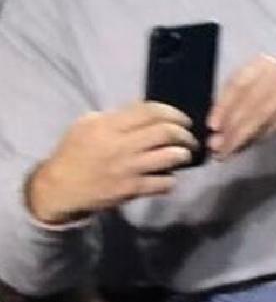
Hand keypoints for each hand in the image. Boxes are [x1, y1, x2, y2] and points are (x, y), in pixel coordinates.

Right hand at [26, 102, 196, 224]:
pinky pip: (164, 183)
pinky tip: (168, 177)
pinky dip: (171, 179)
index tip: (182, 118)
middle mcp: (122, 145)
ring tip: (184, 154)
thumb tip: (146, 113)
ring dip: (184, 154)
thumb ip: (115, 117)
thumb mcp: (87, 125)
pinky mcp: (132, 190)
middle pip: (166, 132)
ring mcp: (129, 169)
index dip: (172, 112)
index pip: (150, 111)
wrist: (61, 188)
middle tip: (188, 137)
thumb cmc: (73, 153)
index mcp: (109, 125)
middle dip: (184, 133)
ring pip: (171, 157)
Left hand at [206, 57, 275, 159]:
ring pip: (258, 116)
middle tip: (216, 146)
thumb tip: (215, 129)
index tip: (212, 126)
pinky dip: (255, 139)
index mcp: (262, 64)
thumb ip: (239, 102)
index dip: (222, 106)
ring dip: (239, 137)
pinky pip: (271, 126)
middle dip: (229, 127)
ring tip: (226, 151)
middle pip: (246, 102)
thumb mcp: (259, 88)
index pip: (237, 84)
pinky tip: (244, 147)